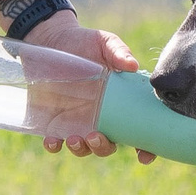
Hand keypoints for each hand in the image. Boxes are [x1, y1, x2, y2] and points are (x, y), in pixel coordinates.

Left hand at [22, 10, 156, 163]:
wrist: (50, 39)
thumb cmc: (82, 41)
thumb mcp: (103, 42)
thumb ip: (118, 52)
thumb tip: (133, 65)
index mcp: (117, 102)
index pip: (136, 130)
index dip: (144, 147)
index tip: (144, 155)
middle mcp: (99, 117)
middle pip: (108, 145)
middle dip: (103, 148)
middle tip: (95, 136)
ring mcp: (75, 121)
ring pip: (83, 148)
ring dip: (81, 150)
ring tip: (74, 138)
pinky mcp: (51, 121)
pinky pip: (54, 142)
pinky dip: (54, 146)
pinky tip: (52, 140)